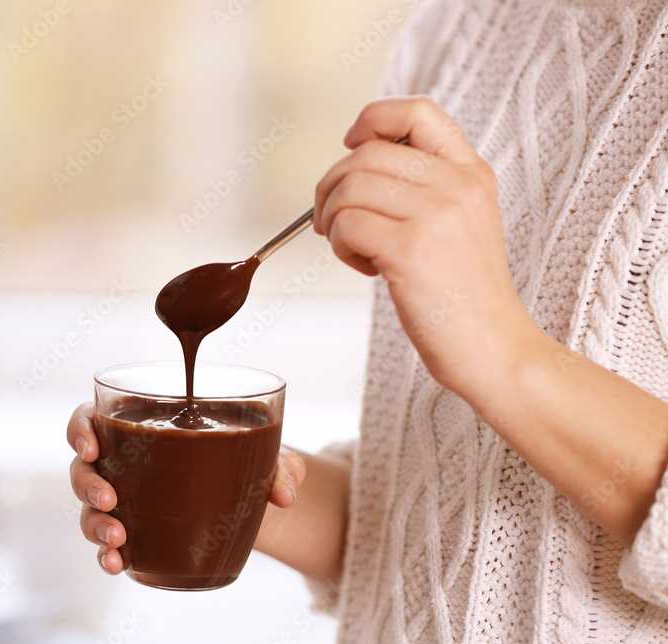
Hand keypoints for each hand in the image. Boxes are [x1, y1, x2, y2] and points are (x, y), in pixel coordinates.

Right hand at [67, 402, 304, 574]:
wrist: (252, 500)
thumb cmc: (246, 459)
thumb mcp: (266, 456)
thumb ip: (280, 465)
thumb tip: (285, 493)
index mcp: (141, 425)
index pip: (89, 418)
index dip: (80, 429)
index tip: (92, 446)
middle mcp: (122, 462)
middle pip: (83, 468)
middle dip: (88, 486)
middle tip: (110, 500)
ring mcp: (124, 500)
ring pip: (90, 510)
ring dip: (95, 525)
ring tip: (118, 541)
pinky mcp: (134, 534)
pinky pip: (107, 545)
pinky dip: (107, 556)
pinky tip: (117, 564)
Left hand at [313, 95, 535, 394]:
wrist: (494, 349)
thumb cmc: (464, 295)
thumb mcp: (459, 223)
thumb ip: (421, 188)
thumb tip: (351, 166)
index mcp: (471, 172)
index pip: (417, 110)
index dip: (372, 120)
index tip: (351, 146)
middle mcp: (457, 184)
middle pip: (365, 153)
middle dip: (332, 187)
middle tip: (334, 222)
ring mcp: (437, 214)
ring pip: (348, 188)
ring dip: (334, 221)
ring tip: (356, 250)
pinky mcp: (411, 249)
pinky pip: (346, 224)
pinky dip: (340, 247)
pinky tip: (367, 268)